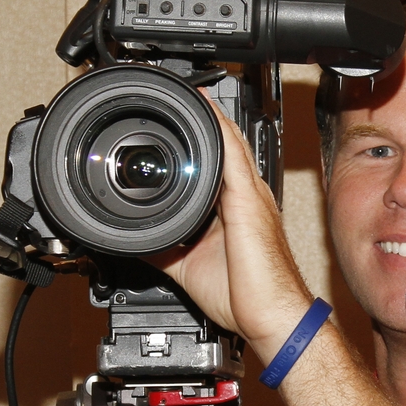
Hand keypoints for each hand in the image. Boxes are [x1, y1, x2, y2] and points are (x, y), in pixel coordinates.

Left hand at [148, 97, 317, 359]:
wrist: (270, 317)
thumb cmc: (244, 297)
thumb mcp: (186, 266)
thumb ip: (163, 247)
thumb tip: (134, 239)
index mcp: (234, 207)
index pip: (215, 160)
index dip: (200, 136)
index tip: (176, 117)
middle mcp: (245, 194)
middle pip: (224, 142)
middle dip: (204, 116)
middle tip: (179, 90)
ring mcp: (250, 194)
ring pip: (229, 141)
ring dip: (209, 114)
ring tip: (188, 88)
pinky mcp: (248, 201)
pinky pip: (233, 156)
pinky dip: (219, 129)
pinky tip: (205, 109)